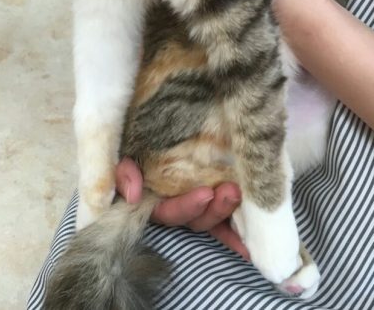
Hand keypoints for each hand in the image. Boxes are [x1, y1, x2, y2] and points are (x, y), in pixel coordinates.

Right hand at [116, 157, 249, 258]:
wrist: (158, 128)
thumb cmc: (141, 145)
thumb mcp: (128, 154)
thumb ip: (125, 172)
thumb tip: (134, 194)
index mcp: (154, 200)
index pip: (168, 212)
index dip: (186, 206)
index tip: (205, 193)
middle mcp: (175, 208)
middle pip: (194, 220)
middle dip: (213, 210)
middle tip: (229, 191)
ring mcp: (195, 206)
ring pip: (211, 220)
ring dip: (226, 212)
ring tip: (238, 193)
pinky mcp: (211, 202)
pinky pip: (224, 223)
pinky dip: (235, 233)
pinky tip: (248, 245)